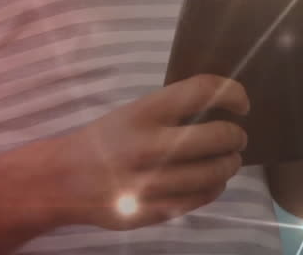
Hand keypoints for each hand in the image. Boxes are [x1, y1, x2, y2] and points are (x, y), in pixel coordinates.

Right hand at [39, 74, 250, 230]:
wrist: (61, 180)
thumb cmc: (101, 141)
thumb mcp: (129, 114)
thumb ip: (168, 112)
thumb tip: (218, 108)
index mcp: (142, 113)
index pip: (202, 91)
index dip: (232, 93)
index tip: (241, 104)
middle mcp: (150, 146)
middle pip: (219, 136)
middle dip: (237, 136)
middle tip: (236, 137)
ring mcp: (152, 181)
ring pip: (216, 172)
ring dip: (229, 164)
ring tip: (226, 161)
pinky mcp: (154, 210)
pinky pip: (201, 198)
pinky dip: (213, 188)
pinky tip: (209, 181)